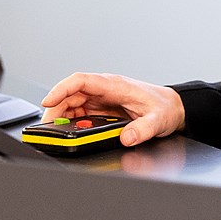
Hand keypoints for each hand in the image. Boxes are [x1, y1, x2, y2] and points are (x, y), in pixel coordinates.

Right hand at [40, 72, 185, 147]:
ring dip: (61, 116)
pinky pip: (80, 111)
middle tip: (47, 126)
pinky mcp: (102, 108)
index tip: (48, 101)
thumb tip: (127, 138)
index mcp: (114, 85)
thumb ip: (142, 130)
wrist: (173, 107)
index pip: (81, 81)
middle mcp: (105, 89)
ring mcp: (102, 98)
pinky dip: (71, 121)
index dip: (61, 89)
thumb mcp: (157, 120)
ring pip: (72, 102)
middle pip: (71, 93)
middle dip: (55, 108)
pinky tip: (68, 131)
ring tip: (54, 131)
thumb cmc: (164, 107)